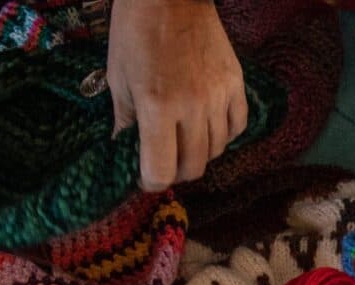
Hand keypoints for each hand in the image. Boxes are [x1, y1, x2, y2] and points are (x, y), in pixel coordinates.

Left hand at [109, 0, 249, 190]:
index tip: (145, 175)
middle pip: (194, 167)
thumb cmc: (135, 32)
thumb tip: (124, 150)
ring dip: (199, 153)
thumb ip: (124, 120)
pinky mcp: (236, 83)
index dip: (150, 181)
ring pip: (217, 150)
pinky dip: (224, 134)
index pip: (161, 171)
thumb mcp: (118, 77)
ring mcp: (219, 96)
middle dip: (176, 171)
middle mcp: (192, 107)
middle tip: (165, 160)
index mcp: (157, 106)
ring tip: (184, 139)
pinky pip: (237, 126)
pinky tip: (208, 125)